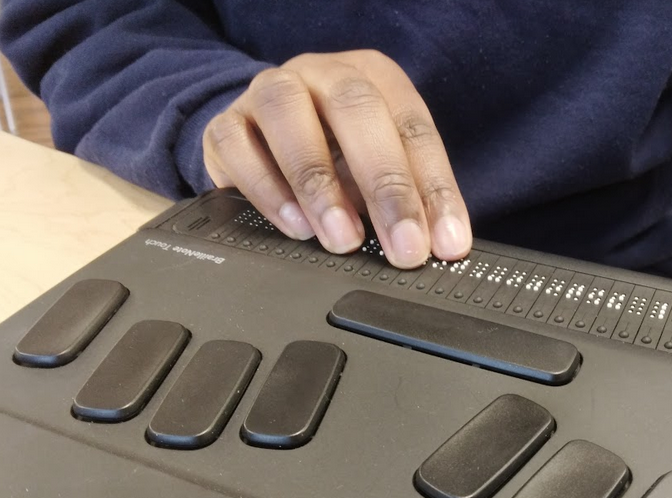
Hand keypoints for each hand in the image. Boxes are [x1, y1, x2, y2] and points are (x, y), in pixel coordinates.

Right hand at [202, 50, 471, 267]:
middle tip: (404, 246)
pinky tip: (295, 226)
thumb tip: (434, 248)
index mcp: (375, 79)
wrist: (262, 137)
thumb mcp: (378, 171)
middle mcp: (323, 75)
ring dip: (320, 184)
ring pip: (288, 116)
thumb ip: (406, 202)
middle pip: (357, 110)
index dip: (434, 188)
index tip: (446, 242)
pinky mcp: (225, 124)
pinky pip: (237, 146)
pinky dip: (267, 190)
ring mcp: (269, 92)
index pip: (413, 128)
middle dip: (386, 185)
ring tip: (344, 240)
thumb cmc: (335, 155)